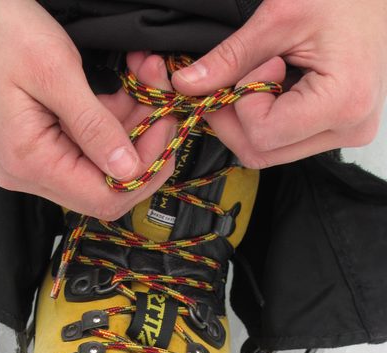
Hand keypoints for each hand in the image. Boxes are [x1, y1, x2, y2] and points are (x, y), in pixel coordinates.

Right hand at [0, 0, 175, 218]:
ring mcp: (30, 167)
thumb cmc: (1, 35)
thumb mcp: (56, 72)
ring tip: (141, 85)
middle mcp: (27, 176)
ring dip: (128, 132)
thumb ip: (94, 125)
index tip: (164, 129)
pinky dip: (109, 127)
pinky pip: (84, 153)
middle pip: (104, 189)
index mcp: (30, 162)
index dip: (144, 173)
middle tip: (158, 103)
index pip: (103, 199)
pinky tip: (119, 94)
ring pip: (98, 170)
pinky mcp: (36, 152)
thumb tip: (127, 169)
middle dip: (140, 149)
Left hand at [172, 0, 386, 167]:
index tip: (259, 63)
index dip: (243, 102)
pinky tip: (279, 86)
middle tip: (237, 77)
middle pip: (262, 153)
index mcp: (344, 103)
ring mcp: (346, 135)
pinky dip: (268, 119)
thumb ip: (229, 57)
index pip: (264, 135)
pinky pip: (285, 143)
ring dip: (250, 119)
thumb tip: (185, 85)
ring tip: (266, 74)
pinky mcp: (338, 132)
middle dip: (236, 117)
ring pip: (270, 153)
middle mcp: (349, 130)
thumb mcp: (280, 16)